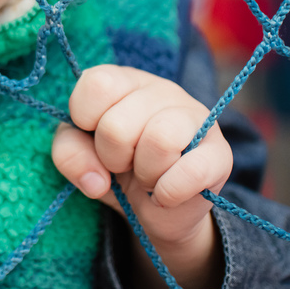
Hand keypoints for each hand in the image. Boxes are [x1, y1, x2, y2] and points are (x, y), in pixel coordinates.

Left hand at [52, 65, 230, 288]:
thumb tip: (96, 179)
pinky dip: (168, 193)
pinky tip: (164, 194)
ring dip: (143, 173)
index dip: (85, 118)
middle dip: (112, 157)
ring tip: (146, 175)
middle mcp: (161, 89)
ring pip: (159, 140)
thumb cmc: (115, 167)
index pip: (96, 83)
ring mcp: (195, 117)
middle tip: (124, 162)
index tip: (93, 134)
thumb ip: (69, 153)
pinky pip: (191, 171)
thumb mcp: (80, 156)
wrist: (156, 208)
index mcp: (125, 80)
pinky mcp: (220, 153)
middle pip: (118, 124)